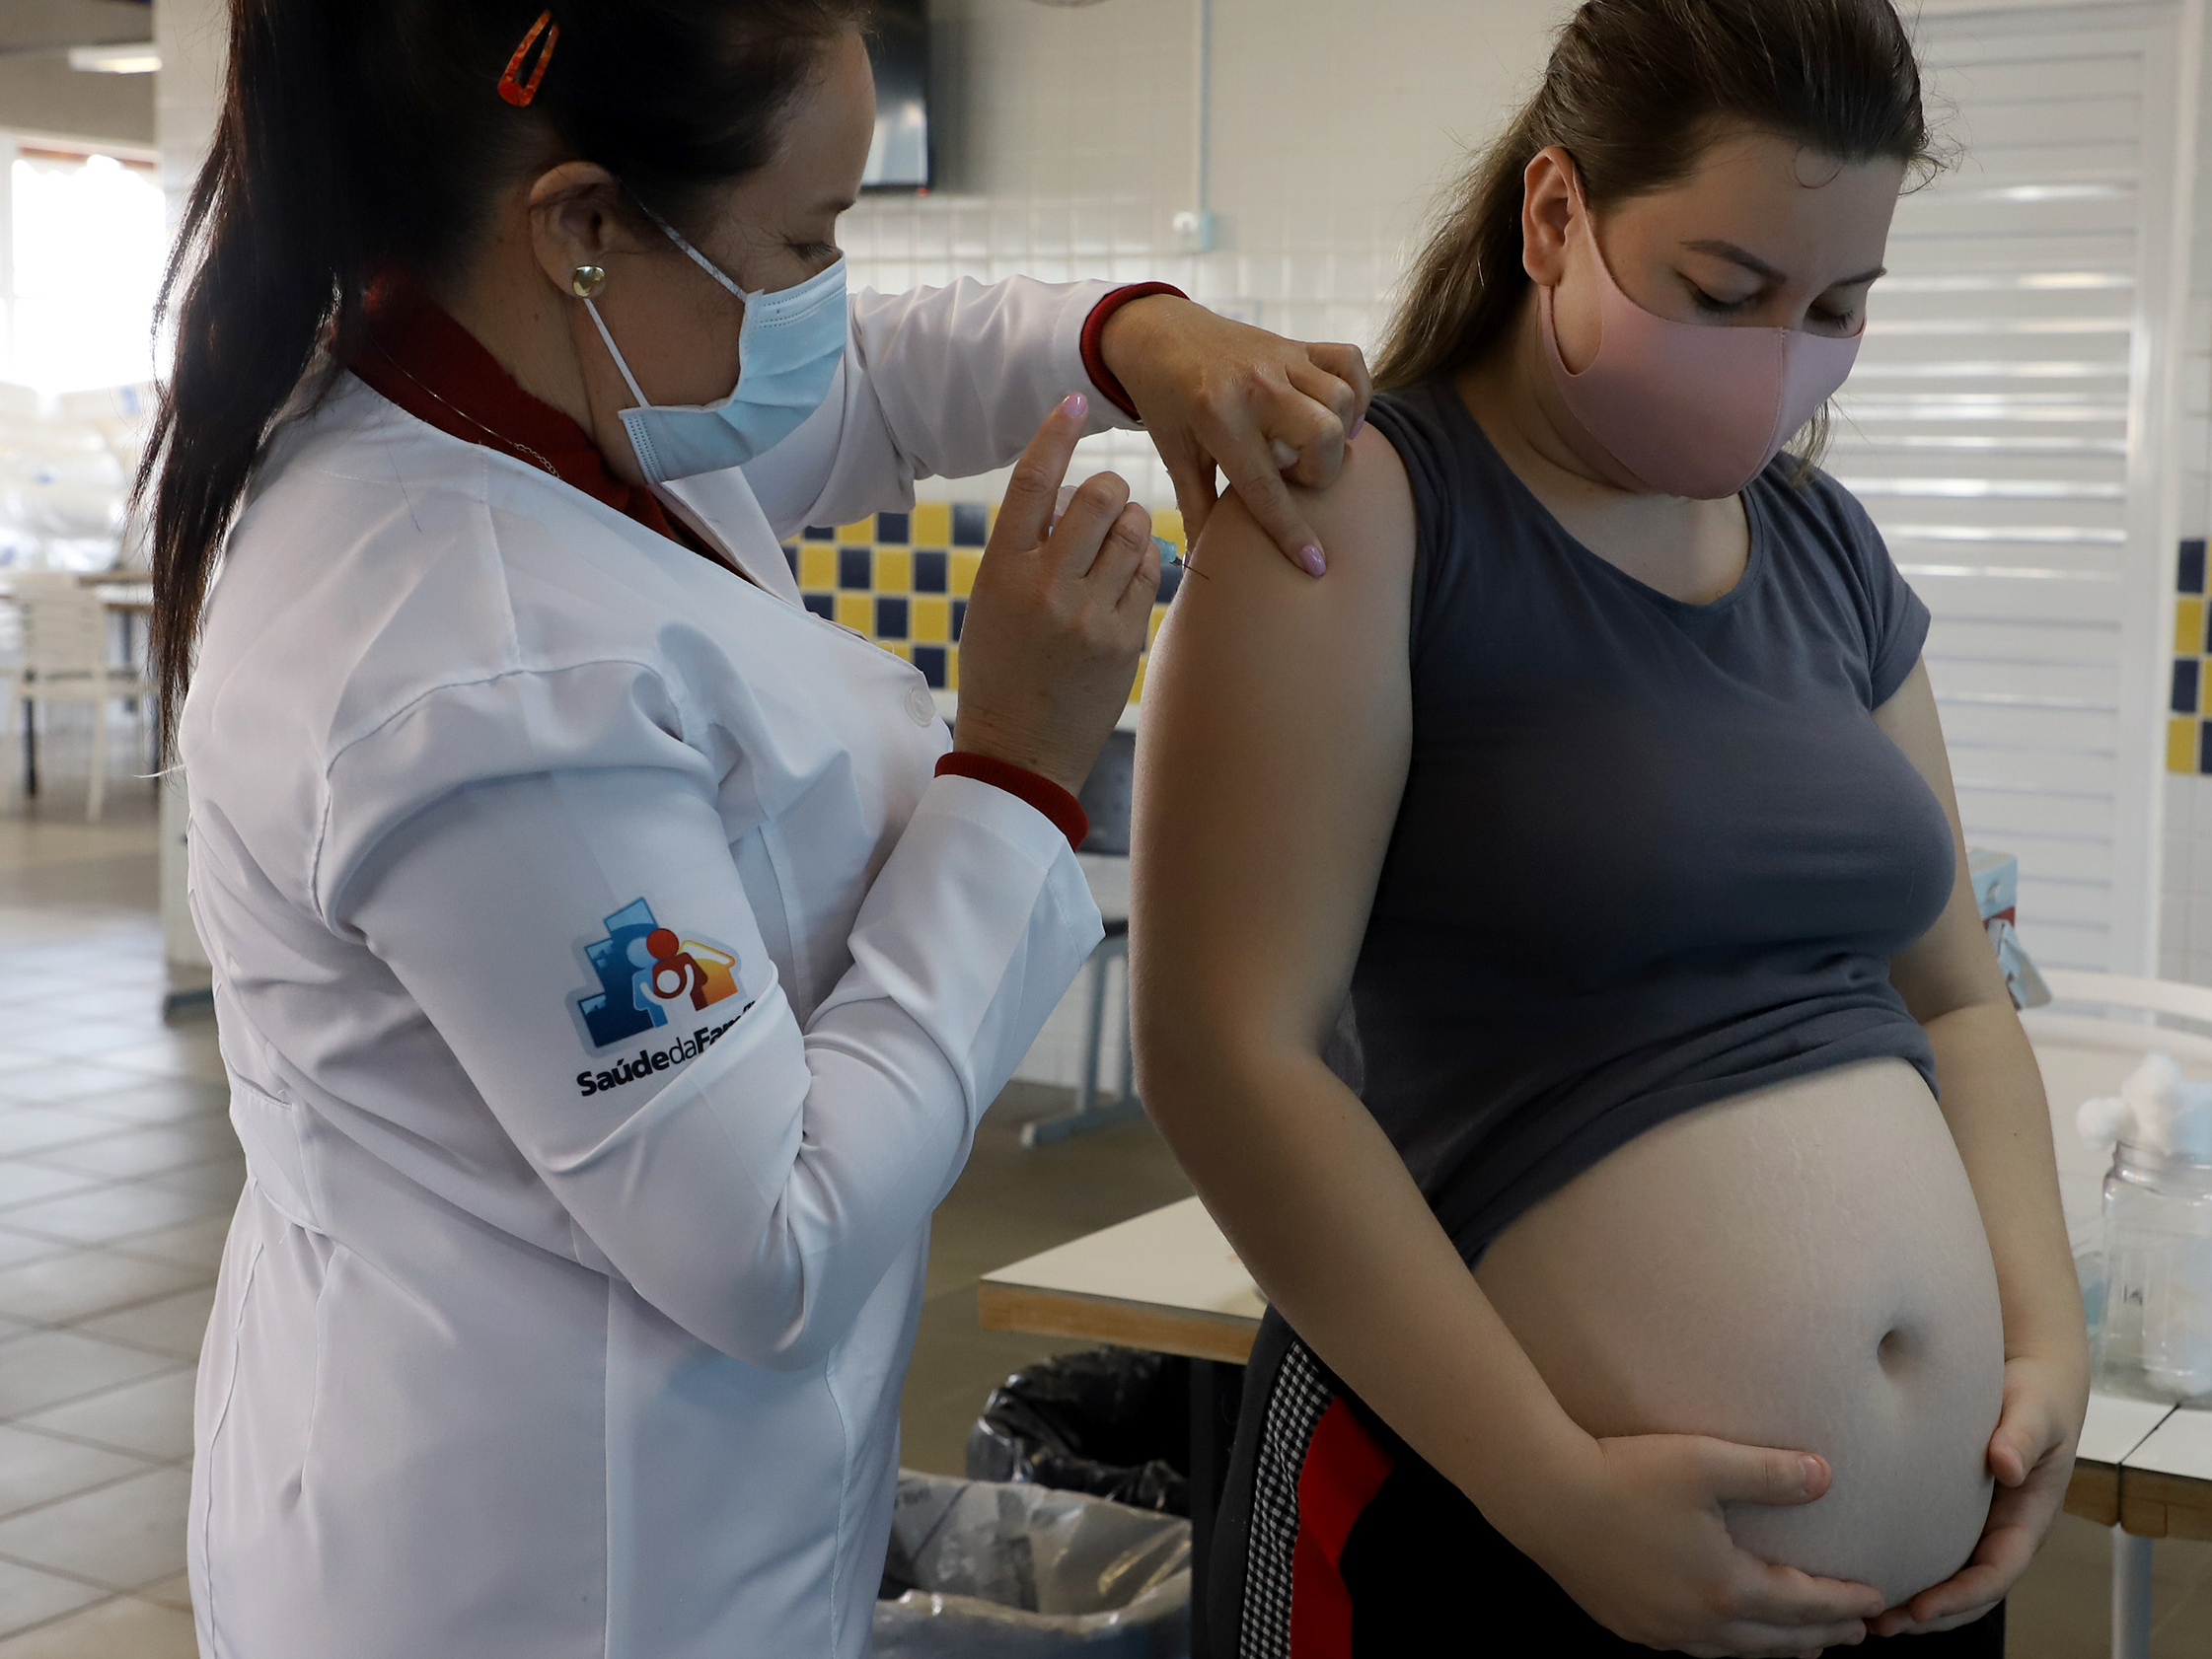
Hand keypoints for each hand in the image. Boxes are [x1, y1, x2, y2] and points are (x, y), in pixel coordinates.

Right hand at [950, 392, 1159, 795]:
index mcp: (1000, 572)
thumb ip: (1027, 551)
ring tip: (1113, 550)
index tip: (1073, 401)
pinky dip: (1142, 566)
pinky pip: (1150, 575)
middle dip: (1107, 492)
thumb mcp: (992, 604)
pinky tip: (1125, 584)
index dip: (1055, 434)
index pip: (1032, 483)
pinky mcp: (1125, 640)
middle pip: (1097, 496)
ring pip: (1134, 530)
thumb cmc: (1001, 671)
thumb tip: (1074, 503)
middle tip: (1102, 510)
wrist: (1018, 752)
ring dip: (1129, 525)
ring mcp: (1089, 614)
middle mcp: (1045, 587)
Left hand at [1099, 295, 1370, 576]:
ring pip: (1342, 401)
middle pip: (1323, 436)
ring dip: (1338, 435)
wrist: (1157, 332)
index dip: (1291, 531)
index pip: (1265, 486)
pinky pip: (1350, 362)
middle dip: (1319, 471)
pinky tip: (1337, 416)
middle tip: (1293, 476)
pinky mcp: (1297, 344)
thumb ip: (1196, 507)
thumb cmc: (1165, 400)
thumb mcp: (1175, 455)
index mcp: (1218, 418)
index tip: (1315, 563)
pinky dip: (1357, 392)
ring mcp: (1281, 359)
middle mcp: (1255, 386)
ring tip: (1310, 447)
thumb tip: (1201, 565)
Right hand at [1511, 1433, 1884, 1658]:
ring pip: (1735, 1651)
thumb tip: (1826, 1475)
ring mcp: (1659, 1630)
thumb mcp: (1704, 1463)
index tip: (1877, 1603)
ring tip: (1802, 1644)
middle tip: (1856, 1635)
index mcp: (1724, 1586)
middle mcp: (1697, 1622)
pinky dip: (1728, 1646)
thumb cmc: (1625, 1473)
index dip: (1843, 1603)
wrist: (1544, 1495)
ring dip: (1776, 1647)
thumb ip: (1770, 1472)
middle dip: (1820, 1636)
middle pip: (1775, 1639)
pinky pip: (1695, 1648)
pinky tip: (1725, 1634)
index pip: (1802, 1603)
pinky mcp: (1628, 1625)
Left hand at [1868, 1352, 2086, 1636]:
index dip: (1961, 1597)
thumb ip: (2022, 1436)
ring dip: (1909, 1601)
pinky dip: (1899, 1565)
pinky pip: (1925, 1546)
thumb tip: (2006, 1466)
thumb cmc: (2036, 1396)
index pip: (1996, 1574)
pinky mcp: (1947, 1507)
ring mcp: (1974, 1523)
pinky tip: (1857, 1568)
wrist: (2029, 1374)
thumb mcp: (2036, 1411)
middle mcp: (1999, 1530)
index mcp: (2026, 1520)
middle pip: (1967, 1592)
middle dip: (1928, 1616)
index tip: (1923, 1609)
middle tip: (1879, 1626)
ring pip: (1944, 1576)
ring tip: (1861, 1615)